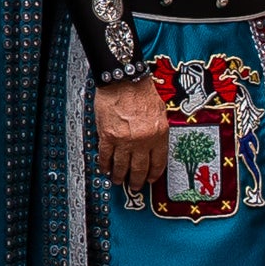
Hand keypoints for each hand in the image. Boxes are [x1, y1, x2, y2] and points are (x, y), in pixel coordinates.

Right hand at [92, 71, 169, 197]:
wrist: (123, 79)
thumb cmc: (141, 90)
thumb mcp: (159, 111)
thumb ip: (158, 130)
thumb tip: (155, 144)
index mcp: (159, 134)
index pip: (158, 162)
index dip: (153, 174)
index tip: (150, 179)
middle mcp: (143, 140)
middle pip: (139, 168)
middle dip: (136, 180)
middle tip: (134, 186)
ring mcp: (125, 140)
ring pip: (122, 166)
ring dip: (120, 176)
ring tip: (118, 180)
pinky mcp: (108, 136)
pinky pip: (106, 156)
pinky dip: (105, 165)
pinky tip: (105, 169)